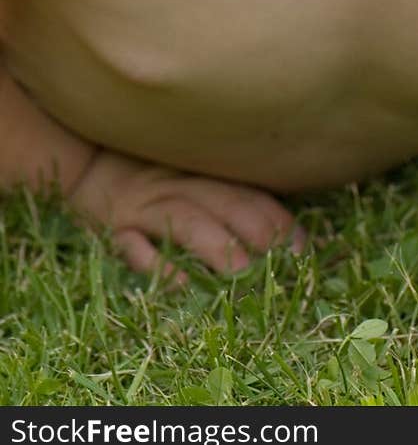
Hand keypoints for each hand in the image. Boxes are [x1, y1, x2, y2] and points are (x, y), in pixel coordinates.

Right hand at [69, 147, 302, 279]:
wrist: (88, 161)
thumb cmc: (154, 173)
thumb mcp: (194, 172)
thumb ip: (233, 189)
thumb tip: (287, 229)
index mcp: (206, 173)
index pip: (250, 193)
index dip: (278, 219)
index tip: (302, 249)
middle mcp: (181, 185)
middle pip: (224, 201)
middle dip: (255, 229)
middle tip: (283, 259)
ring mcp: (148, 206)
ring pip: (185, 222)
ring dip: (214, 245)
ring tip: (240, 270)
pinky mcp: (117, 227)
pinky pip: (134, 246)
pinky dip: (155, 265)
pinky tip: (177, 284)